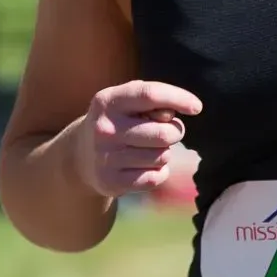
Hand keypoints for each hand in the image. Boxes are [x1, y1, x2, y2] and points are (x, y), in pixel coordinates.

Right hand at [75, 80, 202, 198]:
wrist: (79, 157)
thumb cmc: (116, 122)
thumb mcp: (124, 102)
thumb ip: (151, 99)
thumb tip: (174, 114)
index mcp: (108, 101)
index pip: (149, 94)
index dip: (178, 98)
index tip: (197, 107)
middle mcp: (104, 129)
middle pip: (163, 132)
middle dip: (174, 132)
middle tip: (166, 133)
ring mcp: (106, 157)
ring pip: (162, 157)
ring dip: (165, 153)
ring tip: (149, 149)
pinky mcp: (111, 181)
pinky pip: (155, 178)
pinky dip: (159, 173)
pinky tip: (145, 166)